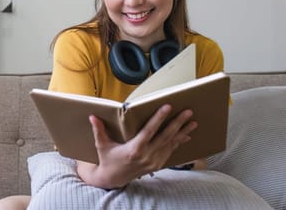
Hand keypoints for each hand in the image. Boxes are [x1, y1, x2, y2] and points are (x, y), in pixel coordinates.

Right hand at [77, 104, 197, 188]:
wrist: (113, 179)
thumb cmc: (107, 159)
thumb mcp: (102, 145)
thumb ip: (99, 130)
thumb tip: (93, 116)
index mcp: (134, 149)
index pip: (150, 131)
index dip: (159, 118)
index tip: (168, 107)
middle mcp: (146, 156)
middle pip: (166, 136)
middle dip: (178, 123)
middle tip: (188, 112)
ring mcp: (153, 161)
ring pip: (171, 144)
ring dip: (183, 132)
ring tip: (193, 122)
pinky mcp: (157, 165)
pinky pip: (170, 151)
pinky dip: (178, 142)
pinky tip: (186, 135)